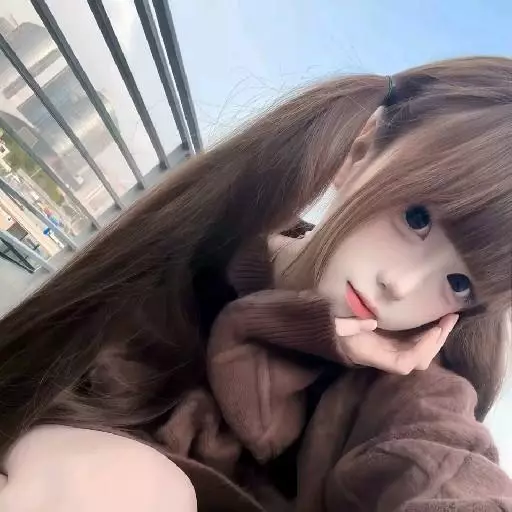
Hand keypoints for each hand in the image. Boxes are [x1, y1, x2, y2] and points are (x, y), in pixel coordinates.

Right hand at [334, 314, 458, 374]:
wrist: (326, 331)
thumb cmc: (331, 328)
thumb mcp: (337, 325)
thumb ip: (350, 325)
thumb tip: (372, 322)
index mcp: (374, 356)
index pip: (405, 362)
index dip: (422, 350)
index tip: (433, 330)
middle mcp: (386, 357)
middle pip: (420, 359)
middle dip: (437, 341)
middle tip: (450, 318)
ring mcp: (391, 350)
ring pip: (422, 352)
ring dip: (437, 336)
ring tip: (449, 317)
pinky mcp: (393, 342)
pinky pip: (416, 342)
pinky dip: (429, 333)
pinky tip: (436, 320)